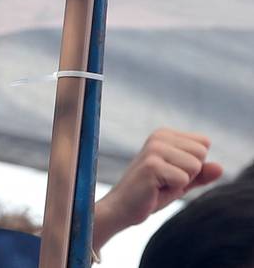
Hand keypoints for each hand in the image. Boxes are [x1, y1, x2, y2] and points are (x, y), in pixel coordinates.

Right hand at [92, 128, 222, 250]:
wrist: (122, 207)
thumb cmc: (151, 192)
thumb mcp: (181, 181)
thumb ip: (202, 174)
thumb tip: (220, 167)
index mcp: (164, 134)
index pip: (204, 144)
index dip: (194, 164)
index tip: (171, 172)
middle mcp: (158, 136)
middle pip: (201, 153)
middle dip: (190, 174)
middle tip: (165, 180)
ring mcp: (154, 149)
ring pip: (195, 166)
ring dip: (181, 182)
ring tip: (160, 184)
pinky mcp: (151, 165)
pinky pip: (183, 180)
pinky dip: (173, 190)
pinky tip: (154, 189)